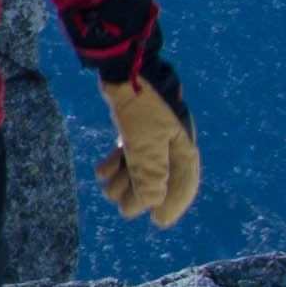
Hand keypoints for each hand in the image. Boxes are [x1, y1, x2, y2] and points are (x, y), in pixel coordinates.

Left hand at [96, 65, 202, 229]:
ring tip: (108, 189)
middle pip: (159, 176)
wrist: (123, 64)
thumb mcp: (145, 141)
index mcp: (182, 144)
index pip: (184, 180)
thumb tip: (152, 203)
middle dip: (140, 193)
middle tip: (123, 209)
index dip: (174, 203)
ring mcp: (151, 130)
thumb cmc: (140, 103)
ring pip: (140, 164)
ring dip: (125, 179)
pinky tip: (102, 172)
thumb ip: (149, 172)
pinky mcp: (133, 122)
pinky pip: (128, 150)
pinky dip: (116, 163)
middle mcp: (170, 139)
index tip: (159, 222)